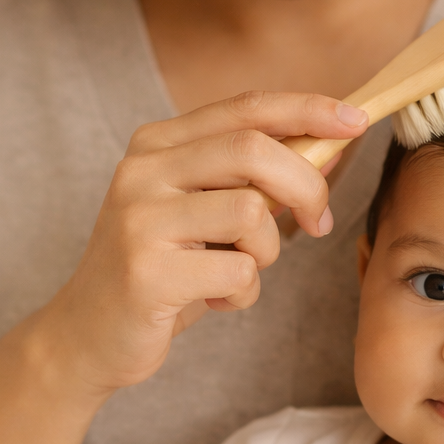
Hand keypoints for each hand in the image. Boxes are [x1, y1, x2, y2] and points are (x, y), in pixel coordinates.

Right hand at [0, 90, 368, 443]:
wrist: (87, 335)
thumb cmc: (162, 269)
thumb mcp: (201, 210)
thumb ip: (250, 177)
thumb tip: (328, 146)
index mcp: (156, 144)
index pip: (244, 108)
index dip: (307, 110)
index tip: (356, 120)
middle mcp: (142, 171)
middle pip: (254, 150)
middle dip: (306, 186)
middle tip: (320, 222)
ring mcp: (140, 220)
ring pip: (252, 213)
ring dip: (266, 252)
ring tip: (236, 270)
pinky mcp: (146, 271)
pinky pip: (238, 271)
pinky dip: (244, 292)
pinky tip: (213, 300)